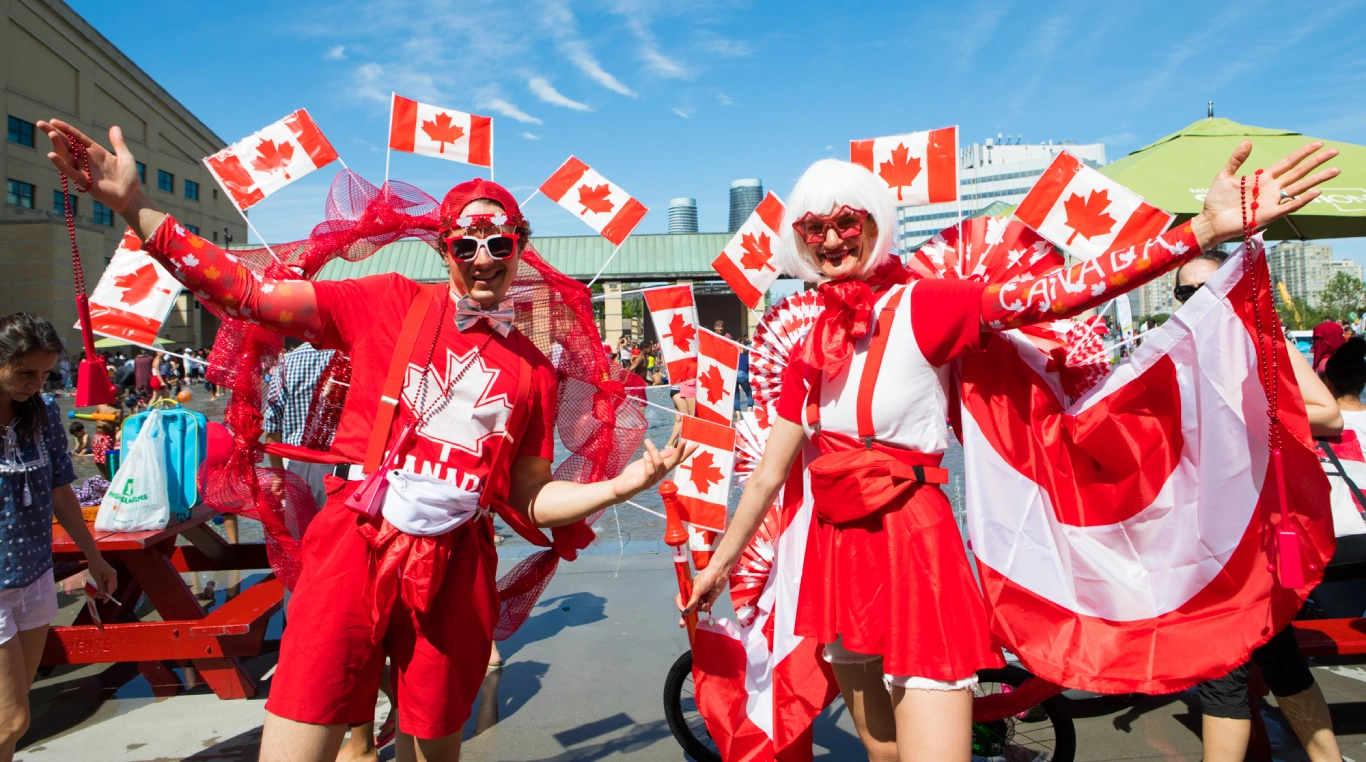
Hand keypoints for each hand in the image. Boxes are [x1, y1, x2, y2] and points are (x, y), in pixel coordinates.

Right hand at [36, 119, 145, 215]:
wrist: (131, 197)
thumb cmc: (129, 178)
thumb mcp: (125, 157)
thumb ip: (118, 143)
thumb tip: (114, 127)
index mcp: (95, 151)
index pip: (77, 137)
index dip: (66, 129)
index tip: (53, 121)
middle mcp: (86, 159)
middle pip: (67, 144)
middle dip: (54, 133)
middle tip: (40, 124)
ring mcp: (84, 170)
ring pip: (67, 156)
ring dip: (58, 145)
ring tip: (51, 134)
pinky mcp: (85, 182)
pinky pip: (70, 172)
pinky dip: (61, 164)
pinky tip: (52, 155)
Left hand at [87, 555, 117, 597]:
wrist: (94, 558)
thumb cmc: (95, 566)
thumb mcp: (97, 577)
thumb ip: (100, 586)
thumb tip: (102, 594)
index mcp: (112, 576)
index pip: (111, 588)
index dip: (108, 596)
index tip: (104, 602)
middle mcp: (114, 576)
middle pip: (112, 587)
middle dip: (106, 593)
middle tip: (99, 597)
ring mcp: (112, 575)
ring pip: (110, 586)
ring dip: (104, 590)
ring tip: (97, 594)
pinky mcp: (109, 574)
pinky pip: (108, 583)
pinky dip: (104, 587)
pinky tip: (98, 589)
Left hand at [609, 439, 696, 501]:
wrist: (622, 486)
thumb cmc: (636, 473)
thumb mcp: (649, 461)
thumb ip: (661, 456)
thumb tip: (674, 449)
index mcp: (663, 468)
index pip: (678, 460)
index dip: (687, 453)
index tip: (696, 444)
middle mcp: (660, 475)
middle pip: (673, 463)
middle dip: (679, 452)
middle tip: (684, 441)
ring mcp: (653, 480)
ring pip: (659, 463)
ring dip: (654, 451)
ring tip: (647, 442)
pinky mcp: (644, 483)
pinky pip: (650, 471)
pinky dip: (648, 461)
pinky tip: (645, 454)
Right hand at [677, 561, 728, 625]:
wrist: (719, 574)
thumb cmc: (706, 578)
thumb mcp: (697, 589)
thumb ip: (692, 602)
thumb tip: (686, 612)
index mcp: (687, 590)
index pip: (680, 600)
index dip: (680, 606)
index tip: (683, 611)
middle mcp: (693, 595)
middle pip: (687, 608)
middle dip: (686, 616)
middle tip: (682, 625)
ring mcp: (701, 598)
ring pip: (697, 609)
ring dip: (700, 608)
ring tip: (704, 601)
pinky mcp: (708, 600)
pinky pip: (705, 608)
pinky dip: (706, 607)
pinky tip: (708, 602)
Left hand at [1194, 140, 1339, 246]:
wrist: (1210, 220)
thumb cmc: (1217, 199)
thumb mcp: (1225, 175)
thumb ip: (1236, 159)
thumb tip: (1248, 141)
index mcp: (1262, 178)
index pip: (1288, 162)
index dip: (1303, 153)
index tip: (1318, 143)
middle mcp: (1271, 188)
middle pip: (1299, 172)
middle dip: (1317, 162)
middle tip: (1335, 152)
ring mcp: (1272, 201)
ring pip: (1300, 187)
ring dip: (1317, 179)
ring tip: (1335, 170)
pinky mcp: (1270, 214)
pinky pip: (1290, 206)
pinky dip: (1303, 199)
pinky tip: (1316, 191)